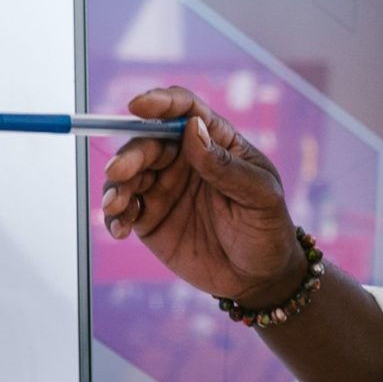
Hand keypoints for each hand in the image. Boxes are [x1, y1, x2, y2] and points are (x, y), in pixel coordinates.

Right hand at [97, 87, 301, 304]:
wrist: (258, 279)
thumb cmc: (267, 230)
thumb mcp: (258, 196)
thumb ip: (225, 165)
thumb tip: (191, 128)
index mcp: (215, 142)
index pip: (185, 111)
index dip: (161, 103)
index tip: (138, 105)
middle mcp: (185, 159)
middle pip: (149, 142)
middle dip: (130, 154)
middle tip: (119, 172)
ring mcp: (164, 187)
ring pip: (128, 173)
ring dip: (115, 185)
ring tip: (115, 205)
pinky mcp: (150, 218)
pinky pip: (124, 209)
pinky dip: (115, 215)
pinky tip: (119, 229)